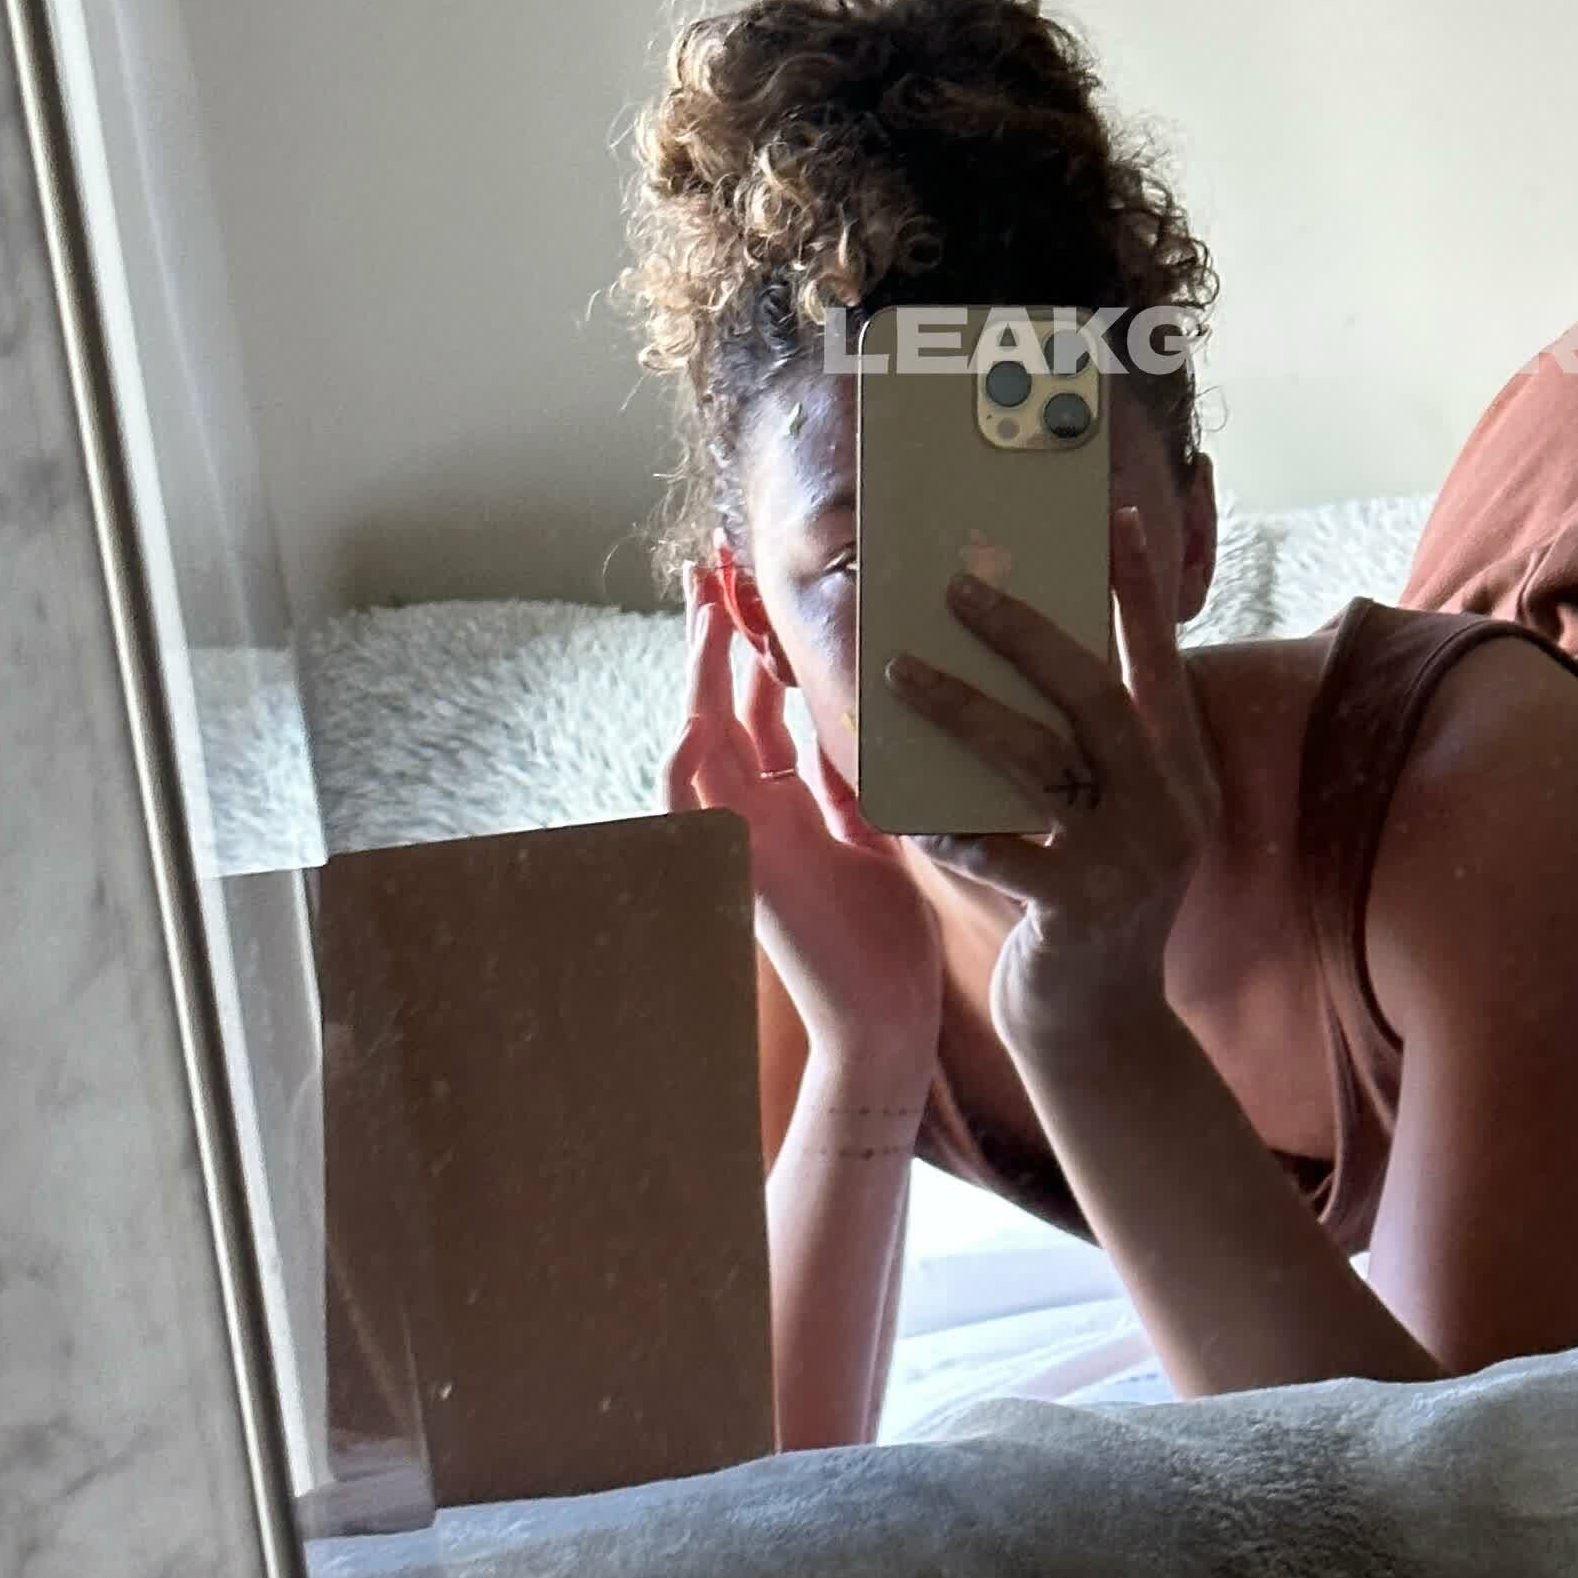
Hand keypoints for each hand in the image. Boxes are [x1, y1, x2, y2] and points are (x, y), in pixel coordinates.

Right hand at [666, 567, 944, 1068]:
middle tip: (710, 562)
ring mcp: (740, 838)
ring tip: (706, 609)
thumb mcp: (874, 826)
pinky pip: (699, 810)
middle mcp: (754, 809)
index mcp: (786, 798)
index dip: (749, 640)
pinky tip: (696, 715)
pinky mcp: (740, 870)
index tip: (749, 578)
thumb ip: (851, 771)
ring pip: (699, 739)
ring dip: (698, 676)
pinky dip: (690, 761)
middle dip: (712, 634)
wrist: (886, 1015)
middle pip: (720, 703)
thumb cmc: (884, 930)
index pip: (756, 701)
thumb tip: (856, 706)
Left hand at [886, 506, 1217, 1047]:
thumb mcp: (1110, 821)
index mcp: (1182, 775)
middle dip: (1025, 632)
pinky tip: (899, 806)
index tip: (1118, 516)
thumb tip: (1028, 651)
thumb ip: (1091, 752)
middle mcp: (1170, 808)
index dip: (1140, 590)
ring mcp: (1129, 861)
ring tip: (899, 671)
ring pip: (1037, 760)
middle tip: (958, 586)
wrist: (1098, 1027)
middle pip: (1096, 695)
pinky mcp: (1079, 910)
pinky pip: (996, 849)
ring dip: (961, 709)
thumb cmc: (1088, 904)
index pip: (1159, 663)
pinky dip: (945, 825)